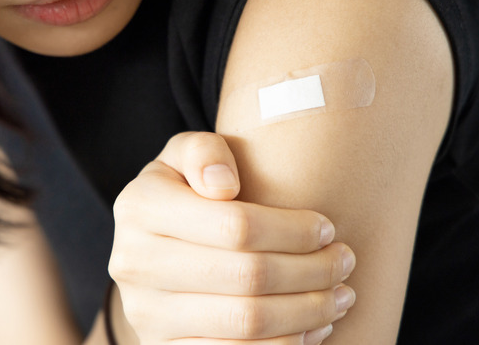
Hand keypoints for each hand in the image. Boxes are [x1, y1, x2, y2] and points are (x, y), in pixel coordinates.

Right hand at [109, 132, 355, 344]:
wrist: (153, 244)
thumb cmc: (186, 191)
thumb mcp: (185, 155)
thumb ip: (203, 152)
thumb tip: (224, 185)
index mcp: (139, 206)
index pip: (237, 226)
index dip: (293, 231)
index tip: (327, 228)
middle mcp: (133, 263)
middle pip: (248, 277)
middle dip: (312, 272)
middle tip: (345, 262)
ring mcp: (146, 314)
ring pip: (247, 323)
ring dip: (308, 312)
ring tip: (340, 295)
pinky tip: (312, 327)